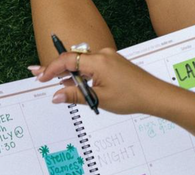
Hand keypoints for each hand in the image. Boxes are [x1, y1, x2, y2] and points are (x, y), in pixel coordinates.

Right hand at [30, 48, 172, 115]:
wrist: (154, 96)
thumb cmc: (132, 97)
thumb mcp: (100, 99)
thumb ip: (76, 96)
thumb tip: (57, 96)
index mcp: (98, 62)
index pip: (67, 61)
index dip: (51, 69)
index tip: (41, 77)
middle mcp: (103, 55)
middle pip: (73, 60)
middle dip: (58, 70)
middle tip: (42, 77)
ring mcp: (109, 58)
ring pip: (84, 64)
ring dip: (73, 75)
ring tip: (63, 87)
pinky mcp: (114, 63)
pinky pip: (94, 66)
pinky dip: (85, 75)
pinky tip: (82, 86)